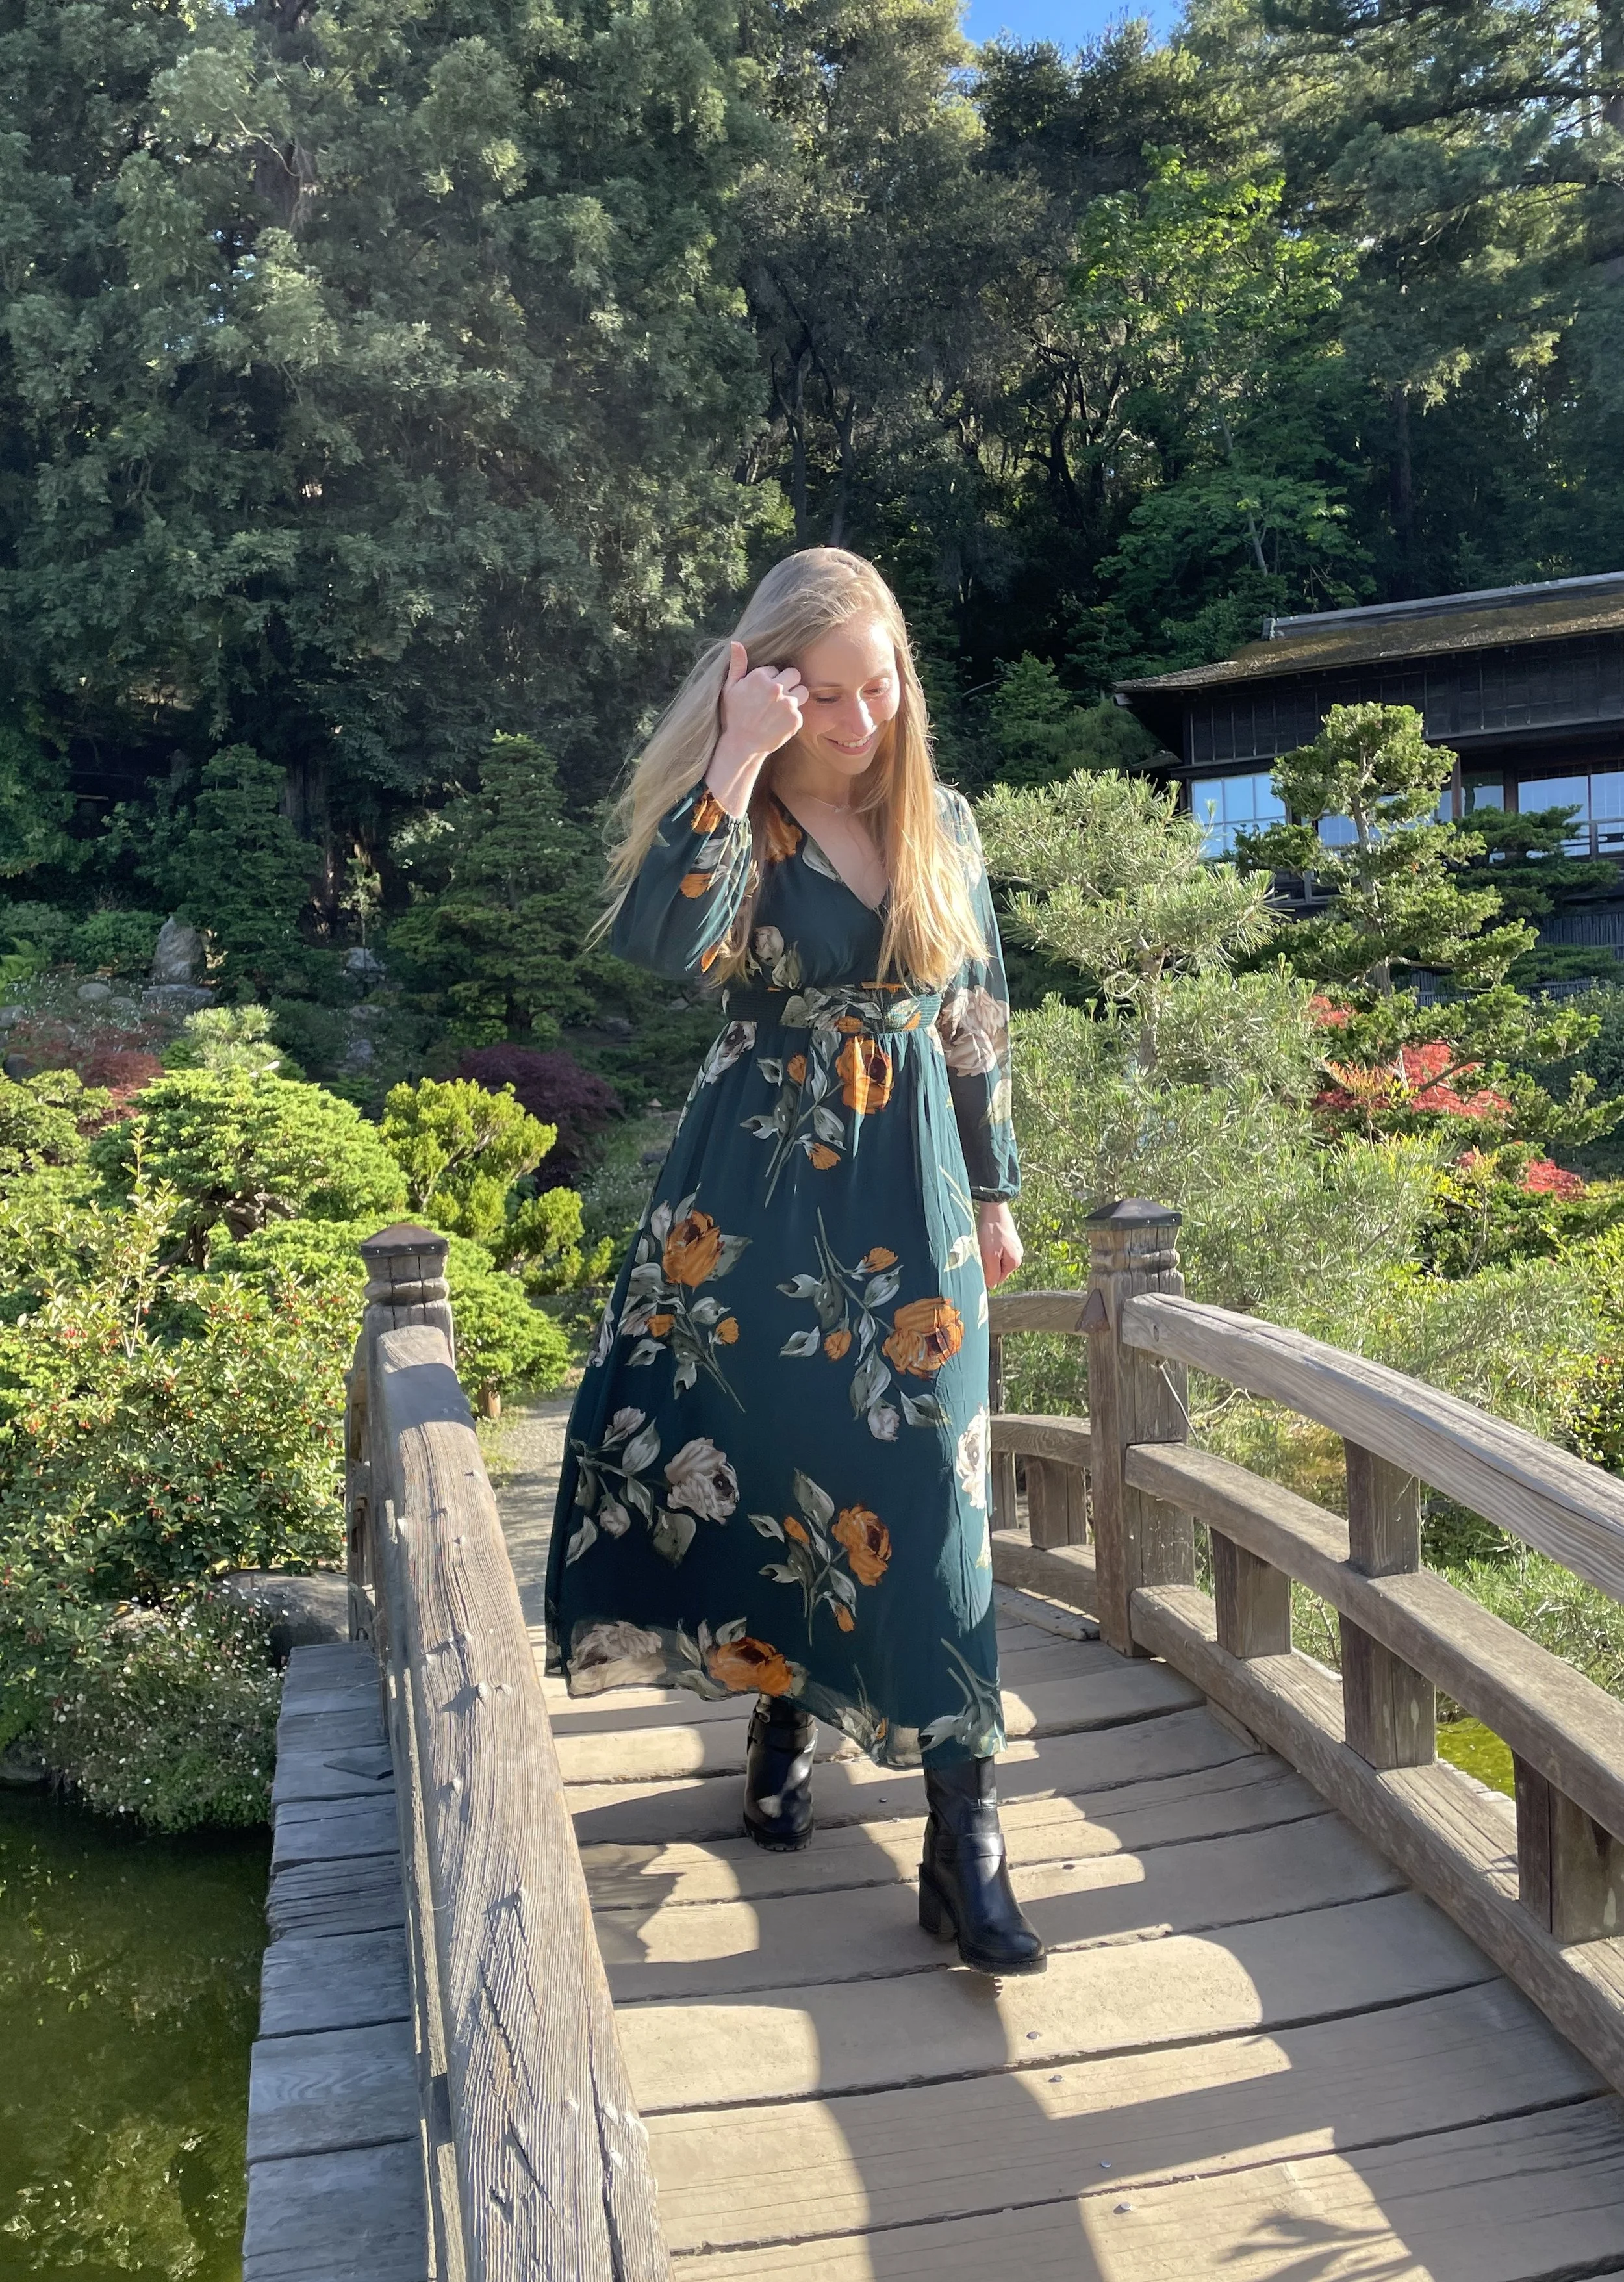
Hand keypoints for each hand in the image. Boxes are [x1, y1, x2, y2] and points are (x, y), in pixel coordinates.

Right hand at [706, 642, 805, 815]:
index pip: (775, 669)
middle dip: (788, 683)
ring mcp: (788, 705)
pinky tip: (778, 723)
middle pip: (795, 674)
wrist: (741, 746)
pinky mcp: (796, 720)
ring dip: (794, 697)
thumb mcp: (729, 688)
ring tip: (780, 708)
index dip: (769, 679)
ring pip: (803, 691)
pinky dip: (792, 717)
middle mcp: (777, 689)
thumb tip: (736, 643)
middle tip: (776, 697)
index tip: (761, 692)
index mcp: (761, 677)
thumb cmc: (733, 716)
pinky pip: (800, 711)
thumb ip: (737, 665)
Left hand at [978, 1200, 1022, 1289]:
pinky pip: (998, 1249)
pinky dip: (990, 1247)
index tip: (979, 1264)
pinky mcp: (1009, 1239)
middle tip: (980, 1253)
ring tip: (983, 1244)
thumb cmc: (992, 1233)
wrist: (994, 1209)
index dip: (986, 1274)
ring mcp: (1015, 1247)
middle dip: (988, 1264)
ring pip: (997, 1259)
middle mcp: (1018, 1256)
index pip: (998, 1279)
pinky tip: (986, 1239)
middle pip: (998, 1269)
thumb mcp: (990, 1256)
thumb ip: (992, 1273)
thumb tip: (992, 1286)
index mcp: (1015, 1262)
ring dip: (988, 1255)